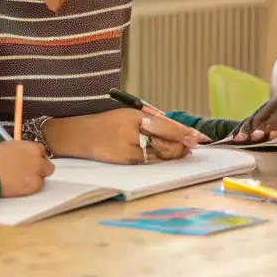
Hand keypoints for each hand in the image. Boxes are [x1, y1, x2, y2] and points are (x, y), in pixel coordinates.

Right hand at [0, 140, 54, 196]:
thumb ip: (22, 151)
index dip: (35, 158)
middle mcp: (38, 158)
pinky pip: (36, 188)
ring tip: (19, 182)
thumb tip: (23, 156)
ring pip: (42, 178)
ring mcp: (38, 172)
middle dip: (40, 170)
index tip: (29, 162)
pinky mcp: (34, 185)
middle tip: (27, 174)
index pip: (42, 152)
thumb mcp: (10, 147)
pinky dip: (29, 188)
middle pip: (47, 166)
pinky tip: (18, 187)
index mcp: (32, 147)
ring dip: (34, 180)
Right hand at [44, 108, 204, 163]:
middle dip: (182, 146)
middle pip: (166, 143)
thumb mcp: (127, 114)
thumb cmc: (105, 123)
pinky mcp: (124, 163)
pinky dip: (158, 160)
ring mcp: (128, 150)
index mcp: (135, 116)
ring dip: (173, 154)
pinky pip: (148, 163)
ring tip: (181, 151)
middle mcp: (132, 133)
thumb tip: (177, 130)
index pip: (166, 125)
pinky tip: (162, 157)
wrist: (77, 135)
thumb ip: (150, 120)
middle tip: (193, 145)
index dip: (184, 133)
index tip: (199, 137)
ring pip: (160, 155)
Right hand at [233, 90, 276, 141]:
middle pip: (261, 119)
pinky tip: (232, 140)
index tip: (262, 138)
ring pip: (252, 119)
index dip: (269, 129)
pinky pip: (247, 122)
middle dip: (253, 131)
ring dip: (243, 131)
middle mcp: (275, 104)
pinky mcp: (258, 112)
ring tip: (234, 143)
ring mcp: (264, 107)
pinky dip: (240, 131)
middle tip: (244, 142)